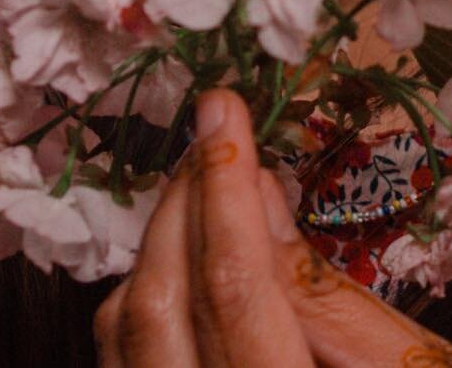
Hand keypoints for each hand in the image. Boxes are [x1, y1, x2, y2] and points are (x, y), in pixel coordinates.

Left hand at [93, 90, 451, 367]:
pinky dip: (143, 300)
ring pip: (123, 334)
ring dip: (157, 245)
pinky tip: (181, 262)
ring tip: (203, 188)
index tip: (223, 108)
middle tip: (212, 134)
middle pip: (159, 305)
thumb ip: (330, 296)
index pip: (238, 287)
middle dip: (182, 203)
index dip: (225, 187)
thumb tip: (256, 190)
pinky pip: (120, 365)